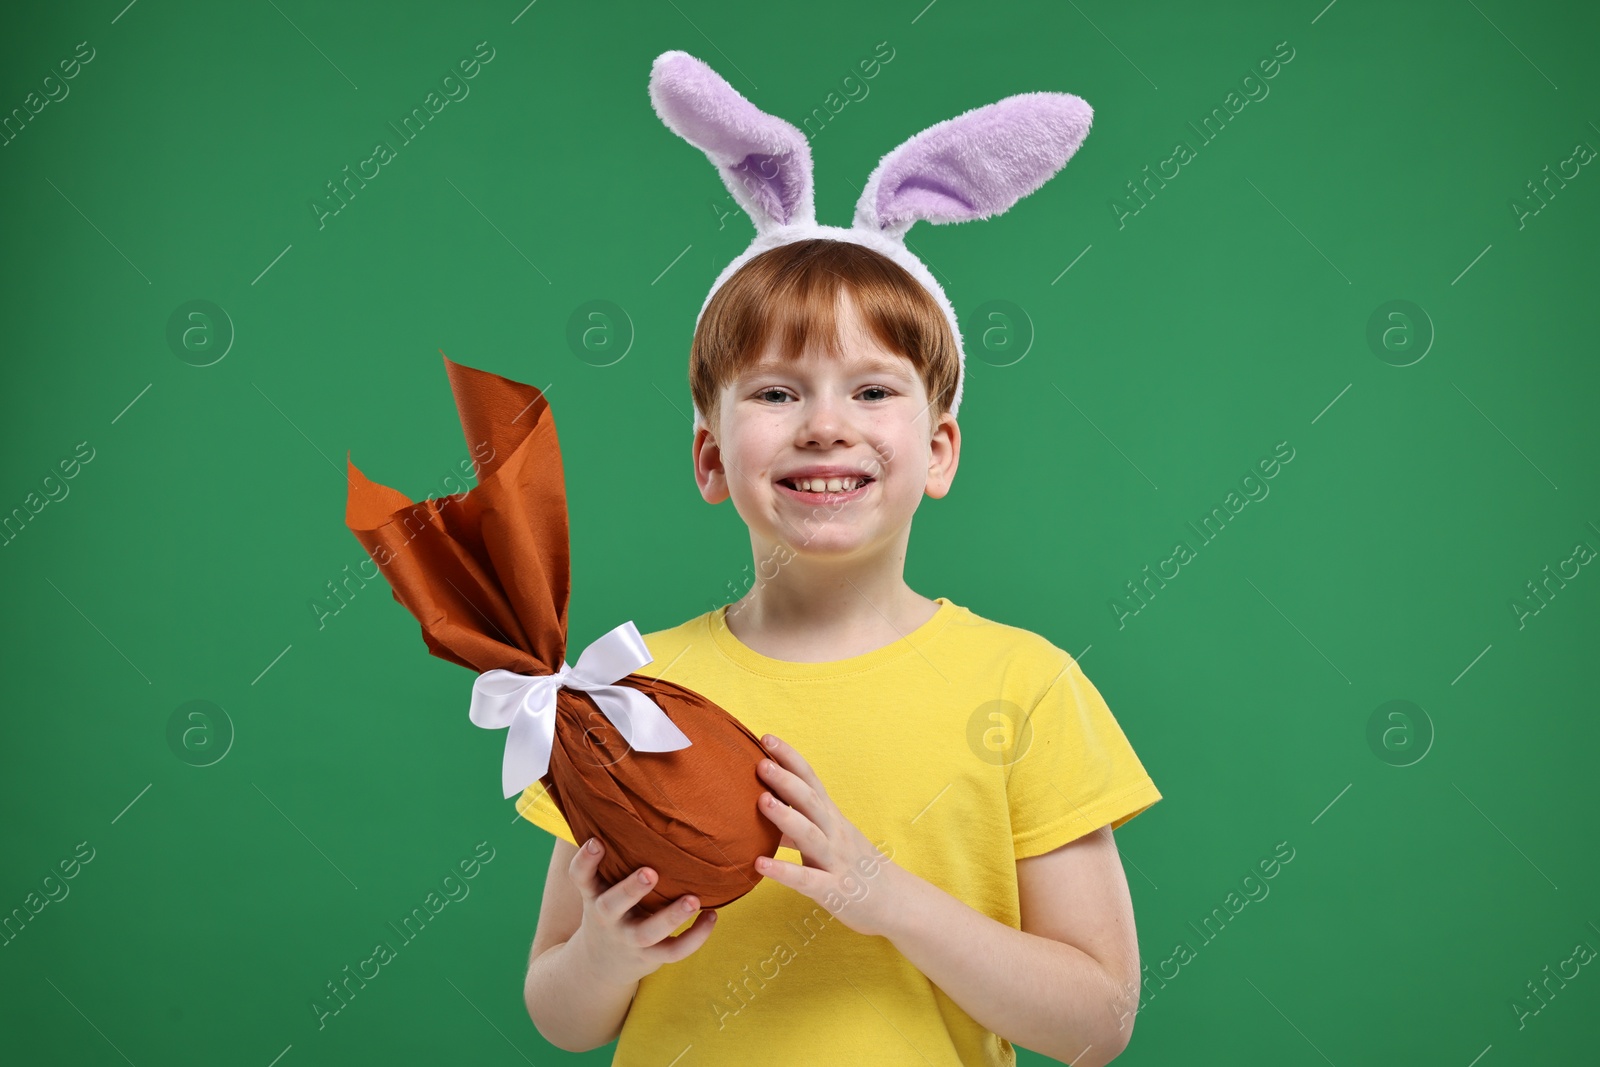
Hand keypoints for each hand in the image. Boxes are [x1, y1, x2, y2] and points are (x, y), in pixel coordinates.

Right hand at [565, 837, 717, 986]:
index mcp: (594, 894)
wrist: (600, 964)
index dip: (585, 860)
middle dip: (630, 890)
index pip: (580, 877)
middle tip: (650, 872)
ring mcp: (629, 939)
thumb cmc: (608, 906)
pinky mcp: (650, 957)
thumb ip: (610, 853)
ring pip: (647, 933)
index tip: (597, 841)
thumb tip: (622, 795)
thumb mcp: (598, 885)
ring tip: (694, 900)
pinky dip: (695, 937)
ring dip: (671, 917)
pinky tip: (713, 917)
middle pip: (612, 905)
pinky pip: (673, 952)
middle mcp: (607, 917)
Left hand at [752, 734, 901, 937]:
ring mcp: (835, 861)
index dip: (790, 758)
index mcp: (832, 818)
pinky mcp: (834, 890)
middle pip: (810, 801)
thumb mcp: (829, 838)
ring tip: (761, 801)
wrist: (897, 902)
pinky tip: (760, 865)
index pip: (811, 780)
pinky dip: (783, 871)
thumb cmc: (856, 867)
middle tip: (760, 761)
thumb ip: (798, 823)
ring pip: (810, 835)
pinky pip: (806, 880)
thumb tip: (763, 806)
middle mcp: (835, 833)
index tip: (766, 738)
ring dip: (786, 817)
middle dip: (785, 779)